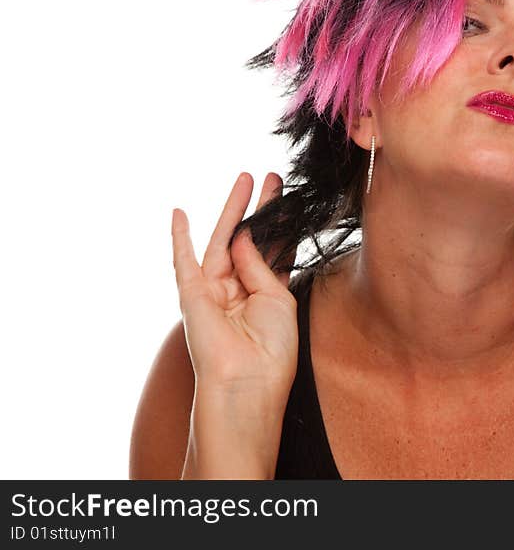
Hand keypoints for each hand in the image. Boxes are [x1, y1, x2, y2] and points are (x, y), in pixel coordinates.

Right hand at [171, 172, 297, 403]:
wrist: (247, 381)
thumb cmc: (271, 348)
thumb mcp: (278, 298)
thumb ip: (262, 264)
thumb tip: (245, 235)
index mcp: (266, 295)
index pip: (273, 250)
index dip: (280, 224)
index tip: (290, 196)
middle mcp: (239, 291)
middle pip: (250, 240)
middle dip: (261, 208)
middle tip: (271, 177)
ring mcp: (214, 292)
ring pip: (224, 241)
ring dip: (234, 209)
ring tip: (246, 178)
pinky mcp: (192, 296)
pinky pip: (183, 261)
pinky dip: (178, 237)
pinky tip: (179, 213)